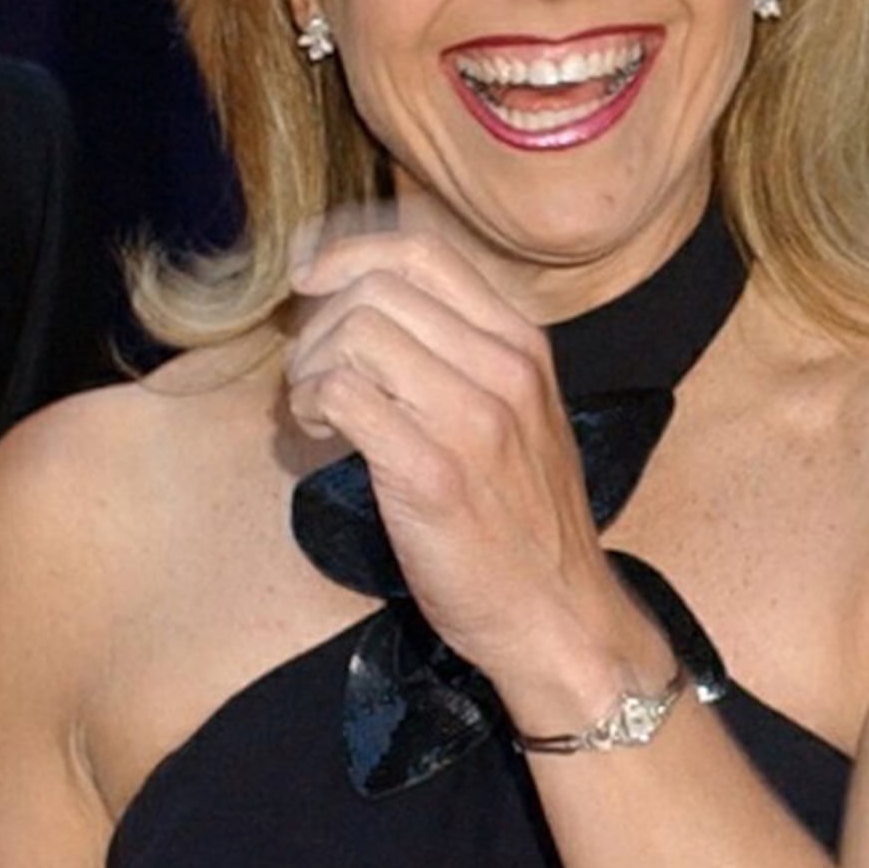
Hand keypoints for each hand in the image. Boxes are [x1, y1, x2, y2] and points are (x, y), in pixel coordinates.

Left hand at [282, 221, 653, 730]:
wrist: (559, 615)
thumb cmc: (525, 523)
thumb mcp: (520, 415)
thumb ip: (465, 357)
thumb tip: (373, 311)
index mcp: (523, 346)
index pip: (423, 253)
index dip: (350, 253)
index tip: (309, 279)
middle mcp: (504, 369)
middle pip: (377, 289)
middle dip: (320, 322)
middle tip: (310, 372)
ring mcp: (472, 419)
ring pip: (354, 333)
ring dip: (310, 365)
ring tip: (315, 409)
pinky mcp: (431, 473)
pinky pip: (343, 394)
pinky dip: (312, 405)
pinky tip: (319, 433)